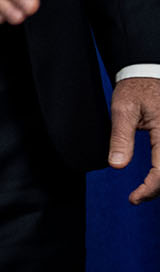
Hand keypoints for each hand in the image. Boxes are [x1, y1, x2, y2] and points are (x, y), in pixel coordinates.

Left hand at [109, 78, 159, 204]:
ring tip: (144, 190)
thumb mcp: (122, 110)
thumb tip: (116, 166)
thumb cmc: (135, 89)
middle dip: (156, 189)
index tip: (133, 199)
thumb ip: (120, 138)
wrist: (147, 73)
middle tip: (136, 197)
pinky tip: (155, 177)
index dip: (149, 189)